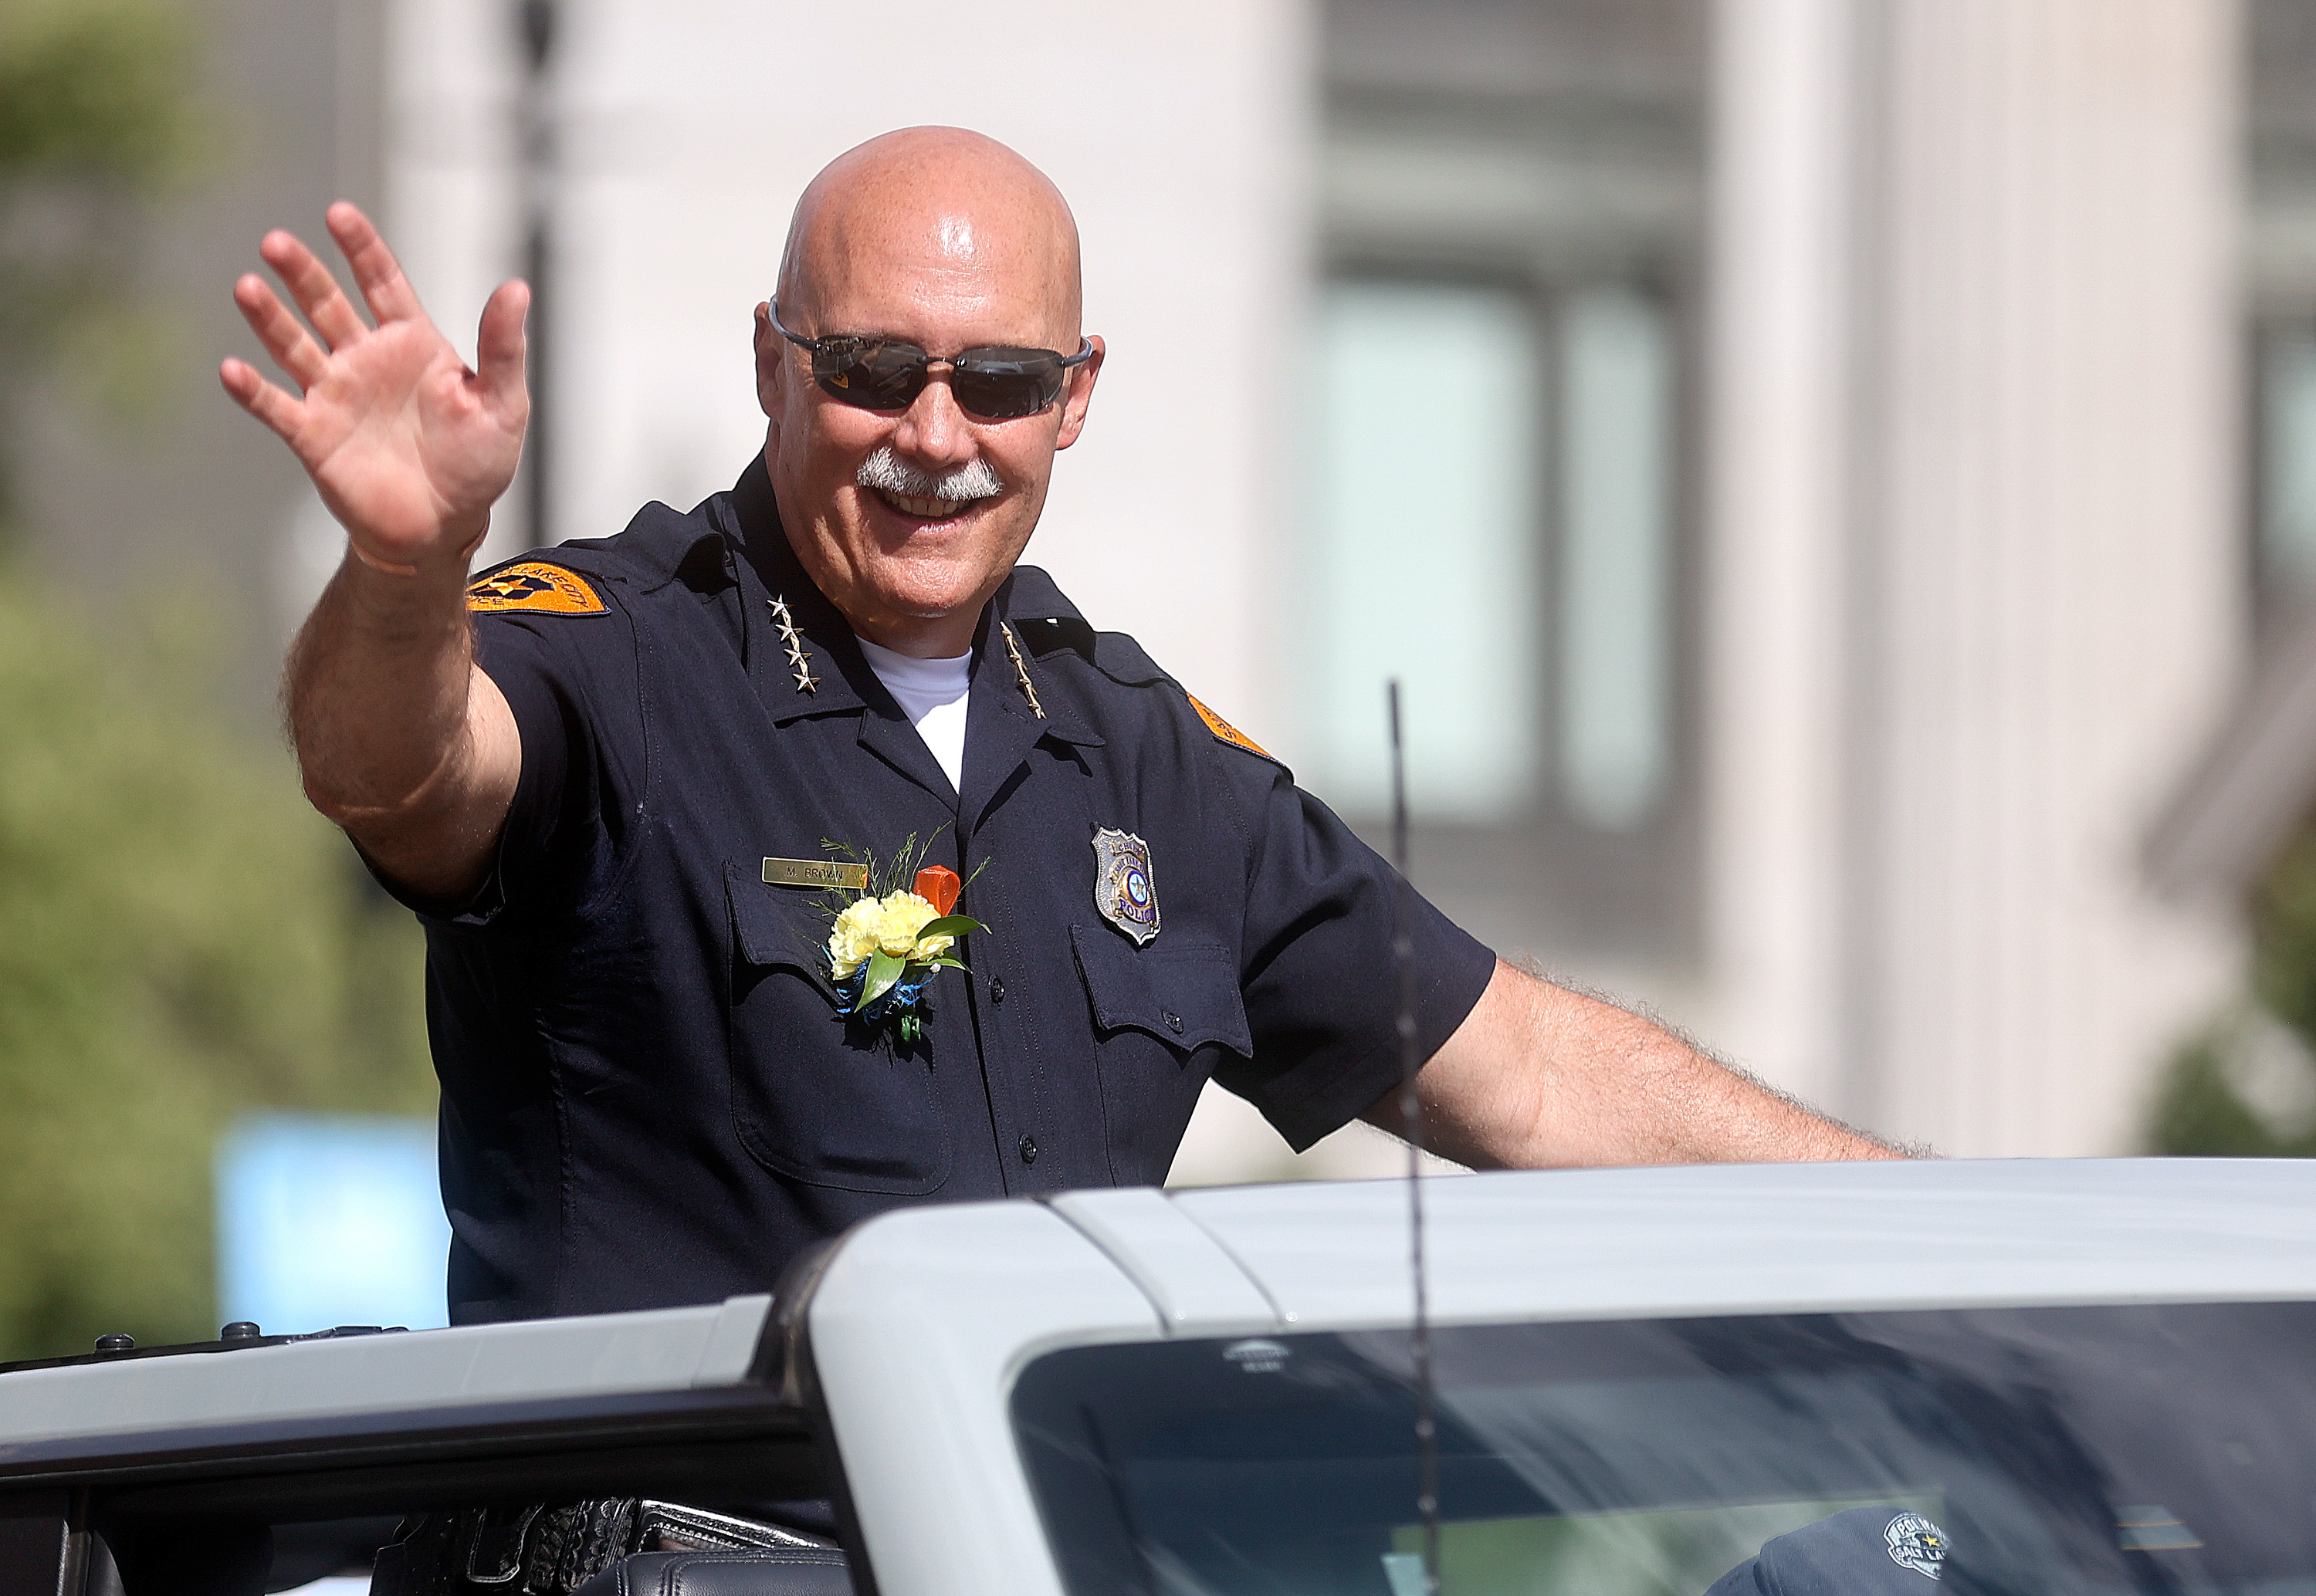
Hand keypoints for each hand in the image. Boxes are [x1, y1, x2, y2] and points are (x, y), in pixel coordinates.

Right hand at [220, 202, 528, 573]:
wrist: (444, 526)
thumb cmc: (477, 464)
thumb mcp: (503, 404)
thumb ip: (504, 348)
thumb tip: (517, 288)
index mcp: (412, 343)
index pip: (381, 282)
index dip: (361, 248)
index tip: (337, 214)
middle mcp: (366, 360)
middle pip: (326, 304)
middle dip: (301, 273)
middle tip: (276, 242)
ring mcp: (335, 395)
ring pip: (293, 345)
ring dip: (269, 319)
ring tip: (246, 287)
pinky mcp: (314, 435)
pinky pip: (277, 407)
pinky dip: (253, 390)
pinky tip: (233, 370)